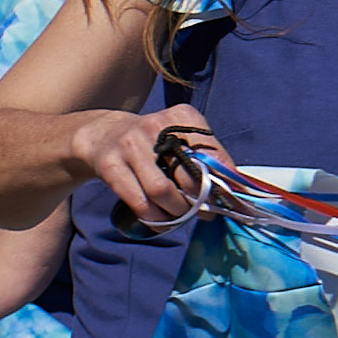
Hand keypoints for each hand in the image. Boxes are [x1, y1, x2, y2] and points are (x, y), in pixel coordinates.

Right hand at [71, 104, 214, 225]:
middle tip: (204, 212)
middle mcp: (155, 126)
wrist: (103, 134)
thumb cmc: (154, 143)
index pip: (211, 152)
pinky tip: (160, 219)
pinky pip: (139, 201)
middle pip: (188, 175)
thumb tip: (233, 190)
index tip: (224, 198)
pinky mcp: (110, 165)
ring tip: (181, 215)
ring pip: (161, 191)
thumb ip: (206, 157)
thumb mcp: (180, 137)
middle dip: (200, 200)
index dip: (221, 180)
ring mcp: (130, 145)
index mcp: (181, 117)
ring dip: (176, 211)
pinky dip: (154, 217)